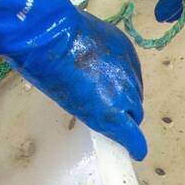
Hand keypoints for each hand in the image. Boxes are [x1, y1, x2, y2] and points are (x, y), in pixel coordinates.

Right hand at [0, 0, 144, 157]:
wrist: (47, 35)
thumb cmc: (50, 32)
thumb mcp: (78, 40)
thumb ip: (89, 58)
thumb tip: (82, 74)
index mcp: (123, 48)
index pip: (127, 78)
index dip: (117, 90)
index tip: (110, 96)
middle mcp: (130, 69)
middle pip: (133, 98)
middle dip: (122, 107)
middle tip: (103, 110)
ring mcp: (124, 90)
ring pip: (131, 115)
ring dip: (121, 121)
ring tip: (104, 123)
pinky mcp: (113, 112)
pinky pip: (131, 135)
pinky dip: (134, 145)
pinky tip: (137, 153)